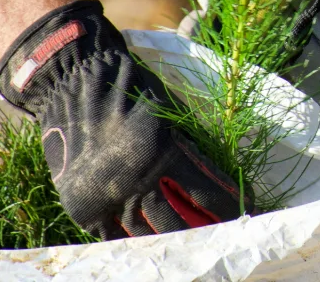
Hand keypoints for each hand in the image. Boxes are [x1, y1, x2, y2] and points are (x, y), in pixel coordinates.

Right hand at [0, 0, 243, 238]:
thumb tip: (213, 186)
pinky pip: (116, 235)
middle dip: (202, 229)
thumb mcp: (172, 117)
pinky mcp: (83, 208)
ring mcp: (105, 199)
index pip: (208, 196)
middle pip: (179, 225)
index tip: (245, 210)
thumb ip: (189, 154)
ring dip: (171, 237)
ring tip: (190, 237)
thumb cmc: (133, 91)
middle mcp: (133, 181)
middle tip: (218, 231)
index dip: (228, 208)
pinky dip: (137, 236)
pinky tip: (155, 235)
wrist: (74, 81)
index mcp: (163, 153)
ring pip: (148, 235)